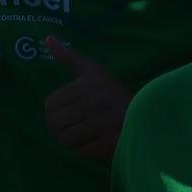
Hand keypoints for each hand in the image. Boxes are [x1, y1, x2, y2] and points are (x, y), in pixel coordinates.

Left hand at [43, 37, 131, 159]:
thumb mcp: (93, 70)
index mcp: (88, 84)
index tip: (66, 110)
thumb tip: (48, 38)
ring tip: (81, 133)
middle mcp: (95, 102)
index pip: (50, 104)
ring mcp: (102, 124)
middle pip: (55, 123)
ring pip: (65, 140)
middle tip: (71, 124)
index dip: (54, 110)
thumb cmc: (112, 92)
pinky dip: (83, 150)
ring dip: (70, 139)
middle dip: (59, 127)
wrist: (144, 115)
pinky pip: (80, 152)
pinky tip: (92, 141)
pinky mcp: (109, 144)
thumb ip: (68, 57)